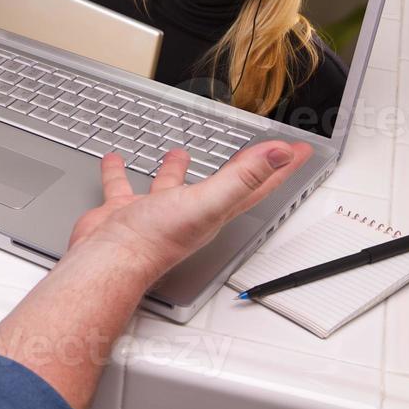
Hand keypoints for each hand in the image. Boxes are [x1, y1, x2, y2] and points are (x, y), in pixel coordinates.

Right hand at [68, 141, 313, 283]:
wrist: (110, 258)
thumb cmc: (157, 239)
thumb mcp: (207, 202)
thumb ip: (243, 177)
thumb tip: (280, 155)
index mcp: (215, 210)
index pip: (258, 184)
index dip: (280, 166)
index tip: (297, 150)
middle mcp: (190, 211)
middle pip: (223, 184)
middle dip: (239, 165)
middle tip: (250, 151)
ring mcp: (158, 211)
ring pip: (172, 184)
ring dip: (177, 168)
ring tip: (178, 152)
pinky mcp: (127, 209)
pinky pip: (125, 185)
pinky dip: (121, 172)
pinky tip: (115, 161)